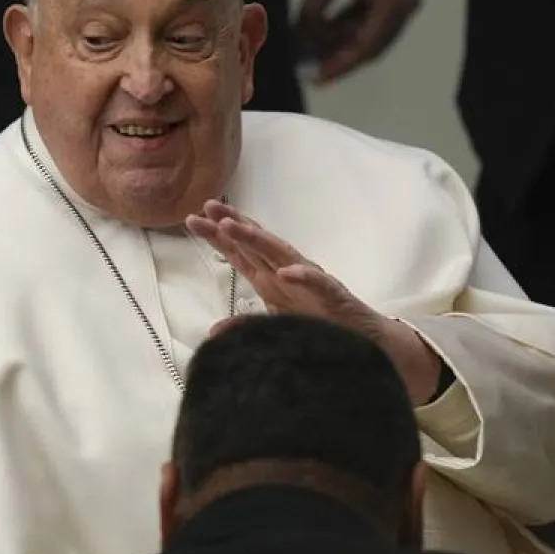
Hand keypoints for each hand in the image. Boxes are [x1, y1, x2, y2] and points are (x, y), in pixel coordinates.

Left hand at [187, 200, 440, 404]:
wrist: (361, 346)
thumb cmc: (317, 329)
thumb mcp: (273, 328)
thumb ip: (245, 325)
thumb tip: (214, 331)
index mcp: (270, 279)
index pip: (240, 252)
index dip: (217, 235)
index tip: (193, 219)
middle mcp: (287, 273)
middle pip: (255, 244)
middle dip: (232, 224)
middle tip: (207, 207)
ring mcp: (310, 281)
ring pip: (281, 255)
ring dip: (258, 239)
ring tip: (233, 226)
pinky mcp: (333, 296)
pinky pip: (318, 283)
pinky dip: (302, 277)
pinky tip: (286, 272)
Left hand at [294, 0, 419, 83]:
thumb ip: (313, 7)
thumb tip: (298, 37)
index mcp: (396, 3)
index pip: (366, 46)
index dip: (340, 65)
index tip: (317, 78)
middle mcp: (403, 9)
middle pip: (369, 47)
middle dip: (339, 59)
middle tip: (311, 71)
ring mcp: (400, 4)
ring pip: (368, 36)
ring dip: (340, 44)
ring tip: (311, 53)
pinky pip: (367, 22)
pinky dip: (345, 29)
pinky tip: (321, 34)